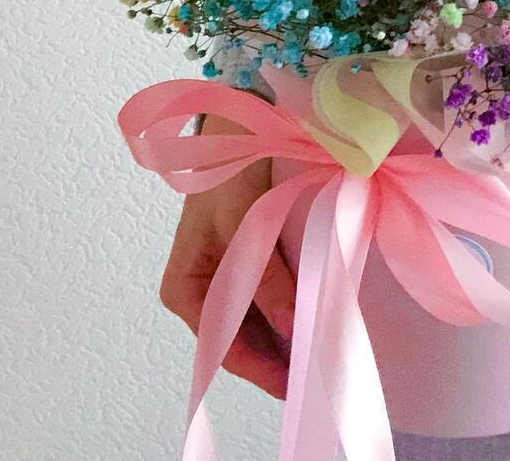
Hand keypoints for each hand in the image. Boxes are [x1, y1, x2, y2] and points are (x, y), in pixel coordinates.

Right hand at [159, 110, 295, 399]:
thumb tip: (295, 329)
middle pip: (242, 338)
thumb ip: (268, 280)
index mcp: (185, 289)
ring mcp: (230, 275)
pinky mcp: (255, 258)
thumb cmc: (230, 173)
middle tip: (320, 374)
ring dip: (289, 335)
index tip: (295, 385)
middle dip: (278, 357)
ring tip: (324, 352)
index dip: (260, 369)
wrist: (238, 123)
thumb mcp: (245, 229)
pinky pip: (273, 295)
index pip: (223, 345)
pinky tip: (319, 316)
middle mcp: (204, 290)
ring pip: (260, 321)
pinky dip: (293, 307)